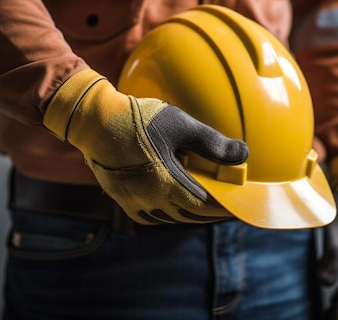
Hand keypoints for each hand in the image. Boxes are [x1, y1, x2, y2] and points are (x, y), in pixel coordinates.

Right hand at [43, 69, 248, 223]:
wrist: (94, 121)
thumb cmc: (137, 120)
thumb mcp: (180, 126)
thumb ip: (212, 143)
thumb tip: (243, 154)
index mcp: (167, 185)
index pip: (204, 207)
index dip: (223, 208)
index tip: (236, 206)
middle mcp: (150, 200)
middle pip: (188, 216)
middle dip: (208, 212)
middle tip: (223, 204)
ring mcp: (134, 202)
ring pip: (170, 218)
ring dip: (188, 213)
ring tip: (201, 203)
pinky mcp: (123, 199)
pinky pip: (151, 215)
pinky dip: (167, 212)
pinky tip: (172, 201)